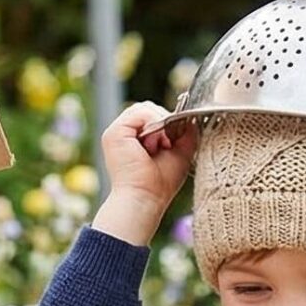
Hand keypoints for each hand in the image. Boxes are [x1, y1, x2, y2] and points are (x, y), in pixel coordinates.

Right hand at [94, 101, 197, 243]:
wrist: (146, 198)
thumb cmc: (160, 184)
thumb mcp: (180, 153)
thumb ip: (186, 133)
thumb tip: (190, 118)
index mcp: (135, 139)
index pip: (152, 116)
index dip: (167, 123)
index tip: (172, 143)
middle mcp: (124, 134)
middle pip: (149, 109)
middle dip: (164, 123)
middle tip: (166, 146)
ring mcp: (117, 132)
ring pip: (145, 108)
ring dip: (159, 124)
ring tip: (159, 146)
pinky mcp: (114, 132)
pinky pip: (139, 112)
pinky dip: (153, 121)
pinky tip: (156, 141)